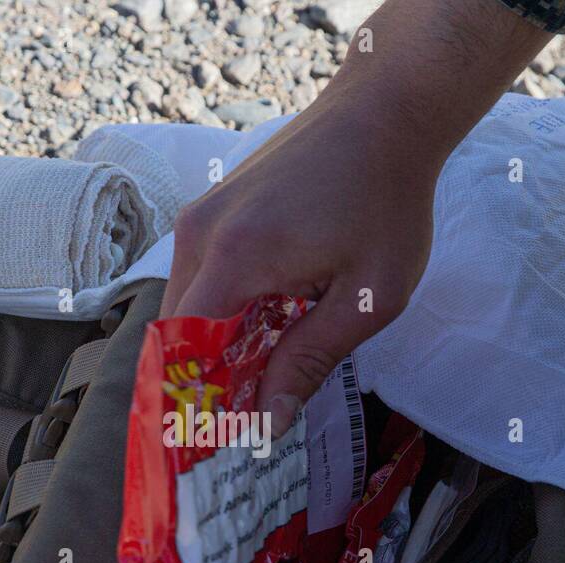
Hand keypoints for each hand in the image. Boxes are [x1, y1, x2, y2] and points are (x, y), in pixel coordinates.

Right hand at [161, 0, 551, 432]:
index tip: (205, 447)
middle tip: (239, 424)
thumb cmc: (388, 203)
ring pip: (183, 309)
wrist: (383, 114)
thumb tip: (269, 421)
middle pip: (176, 334)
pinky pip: (197, 280)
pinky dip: (218, 315)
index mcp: (237, 256)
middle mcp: (200, 235)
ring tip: (255, 379)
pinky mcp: (208, 211)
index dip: (189, 402)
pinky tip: (260, 331)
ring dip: (210, 348)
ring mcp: (198, 217)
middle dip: (200, 382)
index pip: (182, 349)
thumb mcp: (368, 297)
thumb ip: (310, 360)